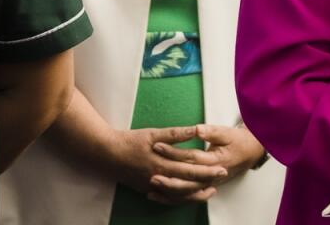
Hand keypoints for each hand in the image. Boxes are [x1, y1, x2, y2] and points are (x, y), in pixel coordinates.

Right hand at [108, 127, 225, 202]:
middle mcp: (159, 178)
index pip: (190, 170)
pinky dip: (179, 198)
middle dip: (206, 181)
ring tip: (210, 190)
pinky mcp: (147, 188)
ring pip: (178, 195)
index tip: (222, 168)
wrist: (106, 154)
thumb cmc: (130, 141)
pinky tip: (188, 196)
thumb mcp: (153, 133)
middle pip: (188, 183)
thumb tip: (195, 130)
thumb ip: (175, 134)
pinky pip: (166, 198)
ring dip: (195, 193)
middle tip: (222, 177)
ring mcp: (152, 186)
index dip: (207, 170)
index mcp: (162, 164)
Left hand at [151, 124, 265, 193]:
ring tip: (151, 186)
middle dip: (167, 176)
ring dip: (168, 190)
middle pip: (186, 180)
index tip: (157, 145)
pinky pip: (186, 197)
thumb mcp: (227, 133)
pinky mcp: (204, 187)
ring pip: (186, 192)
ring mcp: (208, 184)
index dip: (173, 152)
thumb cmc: (238, 141)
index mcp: (215, 161)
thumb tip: (196, 129)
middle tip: (150, 171)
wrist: (251, 152)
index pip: (190, 157)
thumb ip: (211, 131)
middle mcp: (211, 176)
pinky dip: (171, 198)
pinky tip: (157, 196)